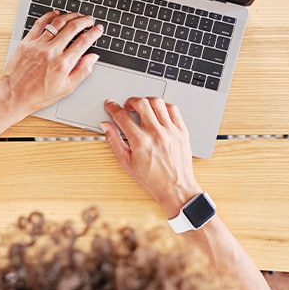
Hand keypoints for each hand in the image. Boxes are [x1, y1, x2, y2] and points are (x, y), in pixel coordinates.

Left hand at [0, 11, 101, 120]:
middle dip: (85, 21)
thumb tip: (92, 58)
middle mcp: (51, 52)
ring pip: (58, 22)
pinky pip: (39, 23)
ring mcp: (38, 45)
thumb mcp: (66, 88)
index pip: (84, 42)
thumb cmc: (38, 95)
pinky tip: (56, 14)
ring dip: (70, 16)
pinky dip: (49, 16)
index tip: (98, 29)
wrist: (13, 96)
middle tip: (90, 20)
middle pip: (73, 27)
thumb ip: (82, 71)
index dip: (94, 33)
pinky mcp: (27, 42)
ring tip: (76, 15)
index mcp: (63, 64)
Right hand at [101, 97, 200, 215]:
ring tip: (143, 108)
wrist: (176, 187)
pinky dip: (163, 106)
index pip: (122, 116)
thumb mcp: (127, 163)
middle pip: (141, 103)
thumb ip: (114, 142)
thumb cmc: (153, 179)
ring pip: (157, 102)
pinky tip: (158, 112)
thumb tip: (106, 127)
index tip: (111, 105)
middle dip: (130, 101)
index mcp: (140, 142)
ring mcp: (171, 131)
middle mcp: (156, 133)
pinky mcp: (182, 131)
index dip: (113, 107)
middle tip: (127, 106)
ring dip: (147, 101)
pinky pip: (173, 109)